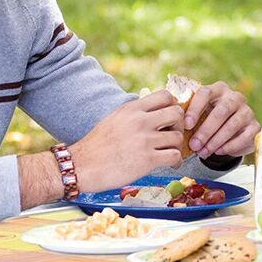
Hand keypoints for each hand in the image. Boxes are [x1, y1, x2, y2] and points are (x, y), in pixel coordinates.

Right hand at [70, 92, 185, 191]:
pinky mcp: (147, 160)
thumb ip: (134, 114)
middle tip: (172, 134)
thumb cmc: (97, 146)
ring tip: (169, 152)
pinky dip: (176, 161)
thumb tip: (153, 112)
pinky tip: (170, 164)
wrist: (82, 166)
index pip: (165, 95)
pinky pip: (175, 156)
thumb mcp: (115, 119)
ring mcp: (144, 140)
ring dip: (177, 146)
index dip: (173, 106)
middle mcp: (140, 121)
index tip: (169, 118)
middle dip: (179, 124)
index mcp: (132, 109)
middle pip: (177, 113)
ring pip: (178, 137)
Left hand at [182, 82, 259, 159]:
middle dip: (206, 130)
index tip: (187, 125)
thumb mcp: (199, 115)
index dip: (195, 109)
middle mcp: (235, 97)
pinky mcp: (254, 126)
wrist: (231, 132)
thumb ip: (189, 116)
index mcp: (218, 89)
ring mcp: (247, 111)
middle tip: (194, 145)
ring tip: (203, 152)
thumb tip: (174, 125)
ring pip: (232, 125)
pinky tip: (218, 151)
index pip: (206, 93)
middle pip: (221, 111)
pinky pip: (244, 137)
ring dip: (215, 141)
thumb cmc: (209, 120)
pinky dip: (230, 146)